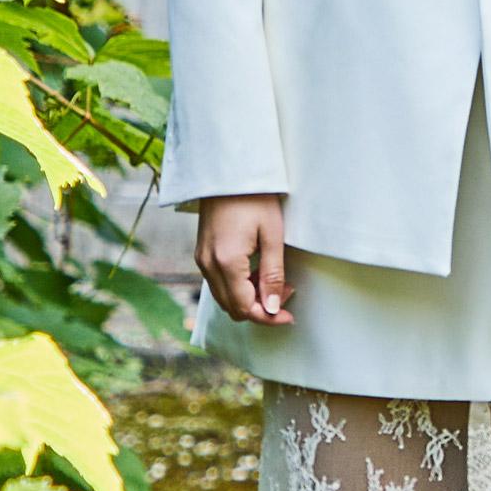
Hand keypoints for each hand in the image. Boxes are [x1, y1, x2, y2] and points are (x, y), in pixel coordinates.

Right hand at [197, 195, 294, 325]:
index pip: (244, 308)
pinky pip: (219, 283)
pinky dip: (238, 286)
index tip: (288, 316)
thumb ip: (273, 274)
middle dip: (260, 308)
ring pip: (224, 297)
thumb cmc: (254, 198)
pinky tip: (257, 272)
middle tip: (285, 291)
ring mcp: (202, 259)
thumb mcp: (272, 235)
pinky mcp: (202, 253)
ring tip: (274, 281)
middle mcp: (208, 265)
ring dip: (249, 298)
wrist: (228, 172)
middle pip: (232, 307)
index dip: (268, 317)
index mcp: (226, 262)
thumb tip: (271, 308)